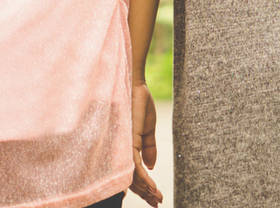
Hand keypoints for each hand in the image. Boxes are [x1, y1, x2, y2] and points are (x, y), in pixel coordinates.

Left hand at [130, 82, 162, 204]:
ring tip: (157, 198)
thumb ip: (149, 147)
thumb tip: (152, 167)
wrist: (136, 84)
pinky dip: (143, 178)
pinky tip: (151, 187)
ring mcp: (123, 146)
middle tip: (157, 203)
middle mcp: (121, 149)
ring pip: (132, 176)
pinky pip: (134, 166)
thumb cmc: (140, 102)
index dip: (144, 187)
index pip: (133, 173)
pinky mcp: (127, 141)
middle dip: (145, 193)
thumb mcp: (148, 128)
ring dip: (146, 189)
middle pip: (132, 179)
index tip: (156, 198)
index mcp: (126, 147)